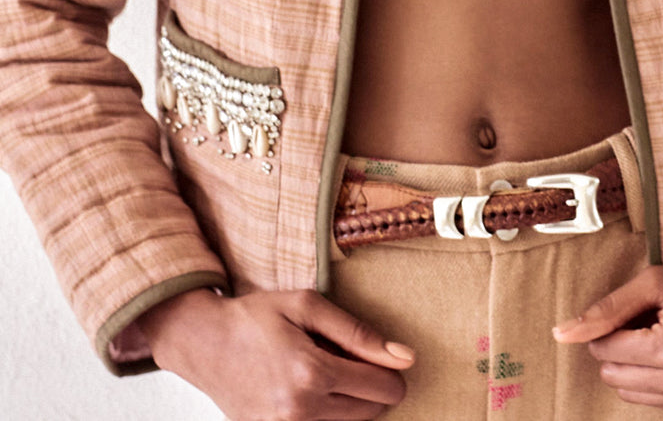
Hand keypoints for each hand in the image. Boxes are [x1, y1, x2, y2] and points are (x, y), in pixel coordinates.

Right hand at [140, 287, 414, 419]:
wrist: (204, 343)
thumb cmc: (256, 317)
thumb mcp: (308, 306)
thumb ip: (359, 333)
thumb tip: (405, 357)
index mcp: (312, 372)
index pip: (382, 387)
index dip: (393, 372)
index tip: (387, 358)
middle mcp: (300, 410)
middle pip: (371, 412)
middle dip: (375, 387)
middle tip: (353, 362)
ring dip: (354, 404)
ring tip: (333, 374)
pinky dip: (331, 415)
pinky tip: (318, 394)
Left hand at [552, 236, 662, 416]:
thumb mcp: (655, 281)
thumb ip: (607, 309)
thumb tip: (562, 334)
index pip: (606, 351)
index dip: (609, 328)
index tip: (632, 310)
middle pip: (615, 377)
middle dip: (620, 349)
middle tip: (648, 322)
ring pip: (633, 394)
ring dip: (637, 366)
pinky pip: (659, 402)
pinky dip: (657, 380)